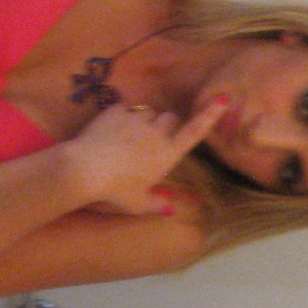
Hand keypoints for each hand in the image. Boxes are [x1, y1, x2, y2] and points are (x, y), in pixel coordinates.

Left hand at [62, 100, 226, 216]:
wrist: (85, 169)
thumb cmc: (116, 190)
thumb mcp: (137, 203)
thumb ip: (157, 204)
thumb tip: (171, 209)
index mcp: (167, 154)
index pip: (194, 132)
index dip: (210, 115)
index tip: (222, 98)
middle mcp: (157, 133)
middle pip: (171, 117)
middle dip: (165, 124)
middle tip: (151, 138)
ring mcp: (136, 120)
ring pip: (148, 111)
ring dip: (143, 120)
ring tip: (127, 135)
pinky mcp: (116, 111)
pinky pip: (124, 108)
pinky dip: (120, 116)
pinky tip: (109, 129)